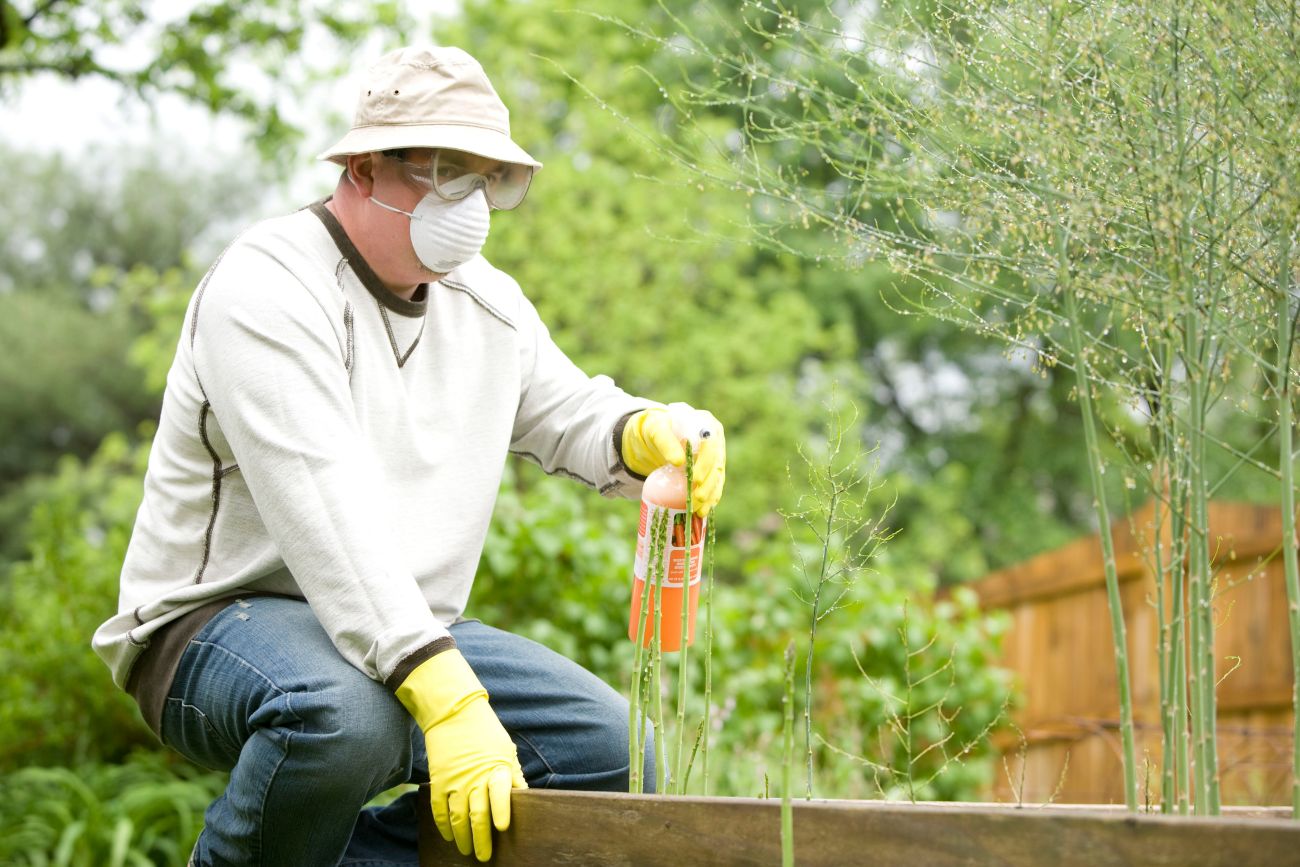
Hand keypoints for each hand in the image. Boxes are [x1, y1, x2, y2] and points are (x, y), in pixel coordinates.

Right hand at [395, 650, 526, 861]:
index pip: (501, 793)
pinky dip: (443, 825)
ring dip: (462, 838)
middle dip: (481, 839)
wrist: (453, 711)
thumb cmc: (485, 731)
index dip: (502, 811)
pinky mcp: (438, 780)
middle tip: (485, 856)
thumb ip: (513, 774)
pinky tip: (448, 836)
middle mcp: (475, 777)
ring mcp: (454, 780)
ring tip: (466, 851)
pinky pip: (439, 809)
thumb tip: (525, 796)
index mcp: (496, 767)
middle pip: (477, 814)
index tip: (503, 828)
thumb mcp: (506, 749)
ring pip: (457, 817)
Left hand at [622, 407, 726, 514]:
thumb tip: (678, 461)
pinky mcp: (712, 469)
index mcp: (706, 423)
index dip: (706, 463)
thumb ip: (666, 442)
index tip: (695, 479)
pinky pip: (715, 485)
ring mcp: (715, 454)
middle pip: (717, 463)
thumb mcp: (656, 430)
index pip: (711, 444)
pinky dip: (710, 499)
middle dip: (708, 484)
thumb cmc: (656, 428)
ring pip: (718, 477)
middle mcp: (715, 439)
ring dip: (710, 495)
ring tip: (699, 510)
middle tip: (696, 498)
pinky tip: (703, 511)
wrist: (656, 435)